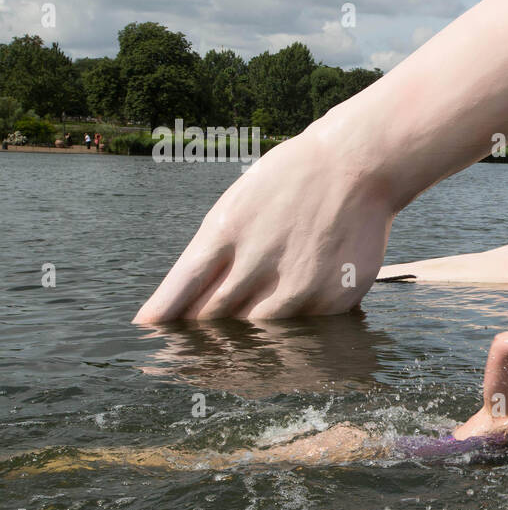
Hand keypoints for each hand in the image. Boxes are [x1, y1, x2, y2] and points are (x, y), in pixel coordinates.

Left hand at [133, 135, 395, 320]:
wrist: (359, 164)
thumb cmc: (294, 179)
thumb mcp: (243, 203)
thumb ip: (219, 251)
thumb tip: (192, 302)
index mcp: (225, 230)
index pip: (181, 287)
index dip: (161, 315)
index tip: (146, 331)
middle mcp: (257, 260)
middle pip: (214, 315)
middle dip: (200, 332)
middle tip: (192, 346)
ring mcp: (296, 282)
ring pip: (256, 329)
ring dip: (244, 336)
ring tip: (242, 339)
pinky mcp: (331, 296)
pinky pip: (302, 327)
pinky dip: (293, 324)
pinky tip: (296, 312)